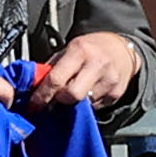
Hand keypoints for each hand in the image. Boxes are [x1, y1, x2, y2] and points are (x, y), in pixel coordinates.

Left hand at [21, 28, 137, 109]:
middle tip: (55, 99)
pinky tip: (89, 93)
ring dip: (74, 104)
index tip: (35, 104)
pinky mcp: (117, 93)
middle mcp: (96, 65)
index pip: (56, 79)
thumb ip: (53, 67)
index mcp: (80, 51)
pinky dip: (88, 104)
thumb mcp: (70, 49)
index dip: (42, 95)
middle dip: (60, 101)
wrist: (121, 49)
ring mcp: (109, 80)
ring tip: (74, 93)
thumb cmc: (91, 48)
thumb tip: (34, 86)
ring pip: (83, 105)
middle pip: (71, 95)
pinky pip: (96, 107)